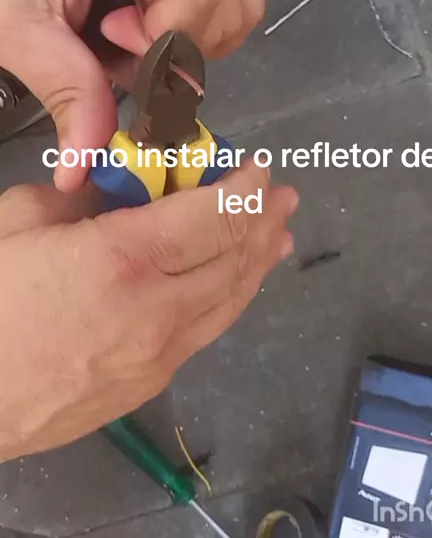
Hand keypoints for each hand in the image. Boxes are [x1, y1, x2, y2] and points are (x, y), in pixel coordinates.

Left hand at [0, 0, 263, 191]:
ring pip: (241, 6)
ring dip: (194, 42)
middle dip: (178, 49)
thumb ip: (67, 94)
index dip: (165, 42)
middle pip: (225, 5)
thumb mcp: (22, 31)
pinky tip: (156, 16)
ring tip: (136, 29)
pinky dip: (203, 26)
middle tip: (119, 42)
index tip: (114, 43)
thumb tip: (83, 169)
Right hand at [0, 163, 296, 459]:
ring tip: (279, 238)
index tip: (260, 170)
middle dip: (264, 221)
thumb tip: (122, 188)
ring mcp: (161, 354)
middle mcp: (159, 308)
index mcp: (126, 258)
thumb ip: (82, 196)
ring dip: (259, 262)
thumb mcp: (21, 222)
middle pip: (233, 258)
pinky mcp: (153, 382)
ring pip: (231, 300)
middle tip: (285, 198)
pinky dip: (231, 298)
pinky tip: (235, 285)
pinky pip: (206, 330)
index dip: (245, 188)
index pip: (213, 216)